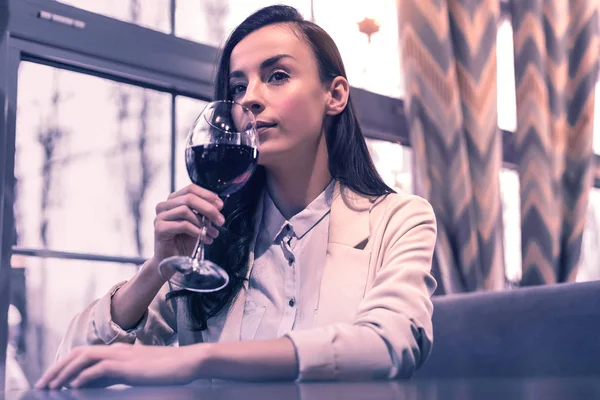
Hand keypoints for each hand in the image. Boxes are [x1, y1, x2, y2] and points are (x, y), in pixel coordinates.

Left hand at [35, 343, 202, 388]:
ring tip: (52, 386)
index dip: (65, 365)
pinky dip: (84, 377)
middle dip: (58, 368)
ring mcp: (123, 355)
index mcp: (120, 350)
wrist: (189, 361)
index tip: (52, 379)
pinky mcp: (128, 365)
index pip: (85, 353)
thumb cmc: (169, 369)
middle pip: (79, 353)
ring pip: (84, 358)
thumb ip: (119, 374)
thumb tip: (97, 383)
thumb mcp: (140, 372)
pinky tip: (75, 387)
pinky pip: (99, 369)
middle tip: (43, 384)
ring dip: (65, 372)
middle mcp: (118, 349)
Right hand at [152, 184, 224, 262]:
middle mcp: (164, 206)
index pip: (191, 189)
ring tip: (213, 233)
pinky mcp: (159, 228)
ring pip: (185, 210)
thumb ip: (205, 213)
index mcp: (174, 200)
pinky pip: (182, 225)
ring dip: (203, 223)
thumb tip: (218, 205)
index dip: (207, 195)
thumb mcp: (199, 224)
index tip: (221, 205)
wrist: (173, 262)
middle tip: (221, 221)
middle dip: (209, 209)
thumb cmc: (185, 242)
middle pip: (189, 198)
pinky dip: (197, 231)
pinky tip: (204, 239)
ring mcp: (160, 216)